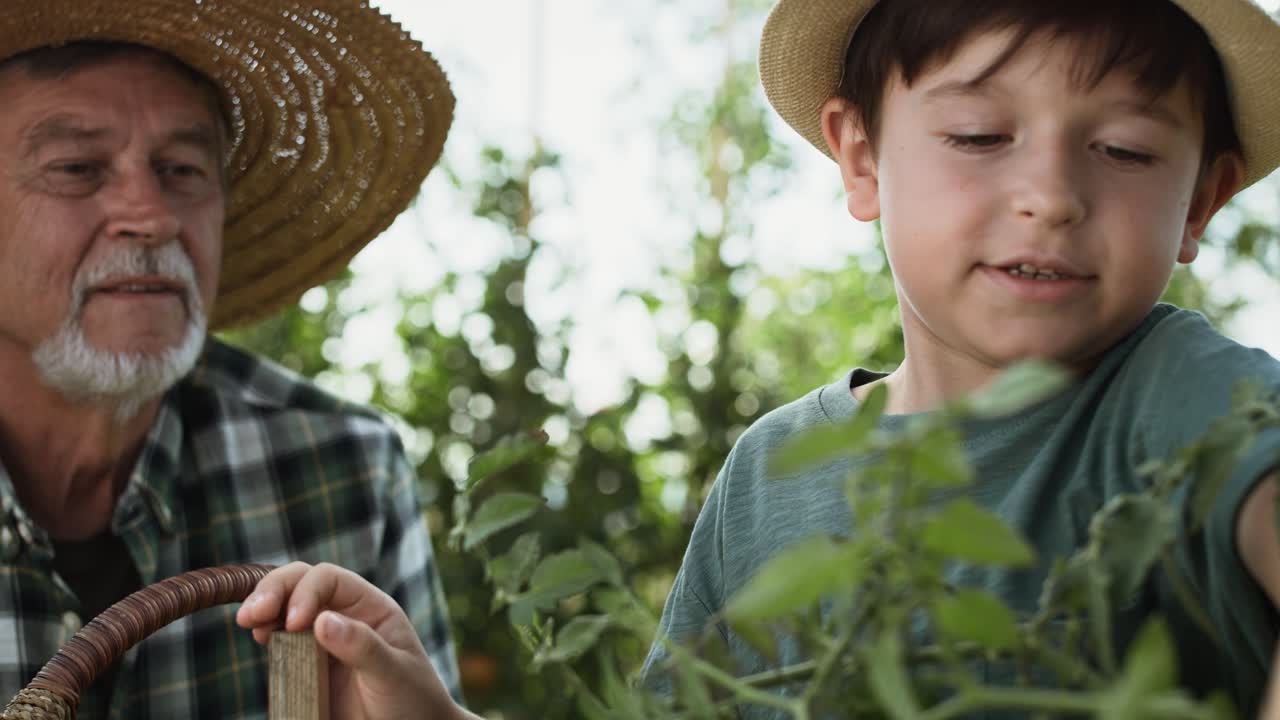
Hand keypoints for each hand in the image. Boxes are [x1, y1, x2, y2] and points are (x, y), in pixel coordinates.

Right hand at [235, 561, 475, 719]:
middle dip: (273, 591)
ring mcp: (322, 638)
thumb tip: (322, 620)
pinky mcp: (306, 664)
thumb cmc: (412, 698)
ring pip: (284, 606)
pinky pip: (281, 639)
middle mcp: (343, 614)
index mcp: (369, 605)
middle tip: (252, 615)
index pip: (329, 579)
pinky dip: (265, 633)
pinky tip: (260, 639)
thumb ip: (363, 647)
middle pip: (300, 582)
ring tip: (249, 622)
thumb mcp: (394, 673)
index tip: (294, 623)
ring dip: (263, 608)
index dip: (306, 592)